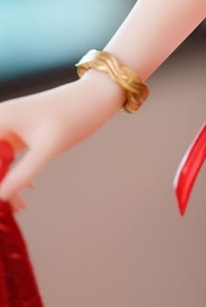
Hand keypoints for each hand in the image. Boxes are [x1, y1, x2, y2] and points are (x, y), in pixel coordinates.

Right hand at [0, 71, 125, 211]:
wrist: (94, 98)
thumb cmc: (73, 116)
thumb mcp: (48, 148)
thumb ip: (23, 173)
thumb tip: (1, 197)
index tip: (0, 200)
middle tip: (11, 208)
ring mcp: (9, 129)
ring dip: (5, 183)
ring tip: (20, 207)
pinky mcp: (21, 136)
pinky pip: (9, 158)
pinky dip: (16, 175)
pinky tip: (29, 191)